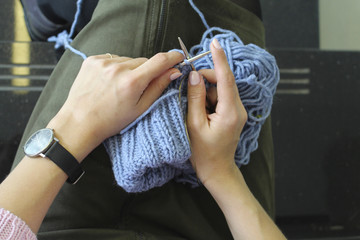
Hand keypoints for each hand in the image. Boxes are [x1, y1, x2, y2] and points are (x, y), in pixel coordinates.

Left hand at [49, 51, 182, 160]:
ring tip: (121, 87)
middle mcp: (117, 68)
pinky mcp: (92, 60)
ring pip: (129, 60)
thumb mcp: (140, 108)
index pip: (159, 60)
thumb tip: (174, 71)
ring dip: (130, 69)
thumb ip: (158, 87)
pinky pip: (113, 58)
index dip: (173, 57)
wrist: (80, 122)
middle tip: (140, 87)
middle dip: (147, 71)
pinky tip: (110, 82)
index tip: (179, 57)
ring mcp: (103, 62)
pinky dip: (116, 67)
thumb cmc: (111, 120)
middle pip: (144, 61)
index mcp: (132, 82)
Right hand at [186, 39, 246, 185]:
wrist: (217, 171)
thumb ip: (194, 98)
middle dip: (204, 80)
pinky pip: (220, 98)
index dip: (219, 59)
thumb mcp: (194, 124)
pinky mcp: (233, 113)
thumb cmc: (204, 153)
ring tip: (194, 111)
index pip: (226, 79)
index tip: (214, 43)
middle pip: (222, 82)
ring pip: (219, 90)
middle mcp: (238, 109)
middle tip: (187, 85)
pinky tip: (200, 112)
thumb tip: (194, 75)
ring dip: (204, 93)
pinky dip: (208, 99)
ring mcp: (237, 111)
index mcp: (230, 112)